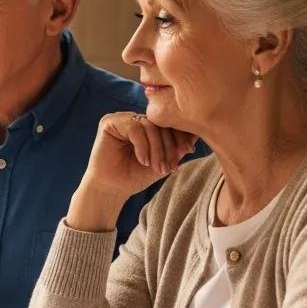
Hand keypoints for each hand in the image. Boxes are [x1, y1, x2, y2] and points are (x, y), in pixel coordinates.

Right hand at [67, 113, 195, 231]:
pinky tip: (142, 160)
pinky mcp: (109, 122)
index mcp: (147, 125)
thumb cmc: (134, 177)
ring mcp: (122, 119)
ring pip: (149, 125)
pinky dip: (142, 145)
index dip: (180, 135)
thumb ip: (177, 148)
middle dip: (169, 145)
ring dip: (156, 148)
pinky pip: (134, 127)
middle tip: (170, 166)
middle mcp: (135, 118)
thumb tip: (197, 134)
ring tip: (155, 167)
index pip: (169, 121)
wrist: (112, 189)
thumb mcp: (162, 161)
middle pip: (161, 122)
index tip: (187, 151)